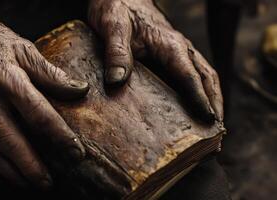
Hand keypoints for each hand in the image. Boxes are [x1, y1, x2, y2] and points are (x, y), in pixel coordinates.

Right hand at [0, 14, 88, 188]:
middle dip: (33, 168)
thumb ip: (50, 72)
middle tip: (49, 183)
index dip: (60, 137)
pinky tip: (4, 170)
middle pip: (13, 144)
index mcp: (10, 82)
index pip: (40, 116)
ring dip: (12, 172)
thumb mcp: (22, 47)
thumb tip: (78, 89)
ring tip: (30, 183)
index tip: (75, 153)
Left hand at [88, 0, 222, 120]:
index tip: (208, 120)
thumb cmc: (117, 7)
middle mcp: (178, 50)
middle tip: (216, 134)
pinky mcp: (167, 57)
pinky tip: (188, 110)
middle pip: (206, 79)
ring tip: (209, 128)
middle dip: (214, 104)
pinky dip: (194, 94)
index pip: (190, 75)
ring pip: (201, 78)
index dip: (200, 99)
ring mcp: (175, 54)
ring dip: (209, 101)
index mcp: (169, 45)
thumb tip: (117, 81)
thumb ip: (116, 52)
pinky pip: (187, 77)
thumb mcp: (113, 27)